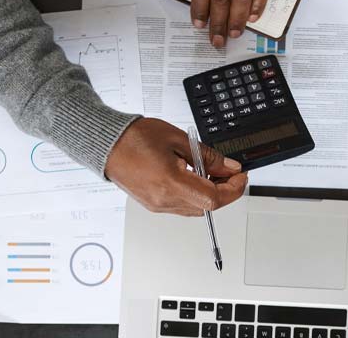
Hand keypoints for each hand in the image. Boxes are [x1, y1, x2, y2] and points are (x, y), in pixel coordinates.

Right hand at [105, 118, 247, 216]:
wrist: (107, 144)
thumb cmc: (135, 138)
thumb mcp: (179, 139)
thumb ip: (208, 157)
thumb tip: (229, 168)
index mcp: (170, 182)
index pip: (214, 199)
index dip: (233, 190)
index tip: (240, 177)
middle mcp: (164, 199)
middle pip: (207, 207)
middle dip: (225, 191)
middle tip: (229, 172)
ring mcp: (157, 205)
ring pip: (196, 209)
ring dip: (210, 194)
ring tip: (211, 172)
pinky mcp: (153, 205)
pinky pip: (182, 207)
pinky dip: (195, 195)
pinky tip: (195, 178)